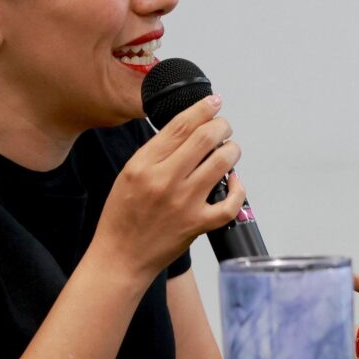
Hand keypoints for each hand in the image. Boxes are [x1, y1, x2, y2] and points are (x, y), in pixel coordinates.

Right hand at [95, 94, 244, 281]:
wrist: (120, 257)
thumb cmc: (122, 218)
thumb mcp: (129, 174)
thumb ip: (155, 153)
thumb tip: (185, 131)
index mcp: (144, 164)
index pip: (180, 125)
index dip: (203, 108)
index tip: (213, 102)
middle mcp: (165, 180)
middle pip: (206, 137)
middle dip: (222, 126)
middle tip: (223, 127)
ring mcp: (184, 202)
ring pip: (222, 162)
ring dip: (232, 151)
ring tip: (229, 151)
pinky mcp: (197, 224)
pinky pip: (230, 203)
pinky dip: (238, 189)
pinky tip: (234, 183)